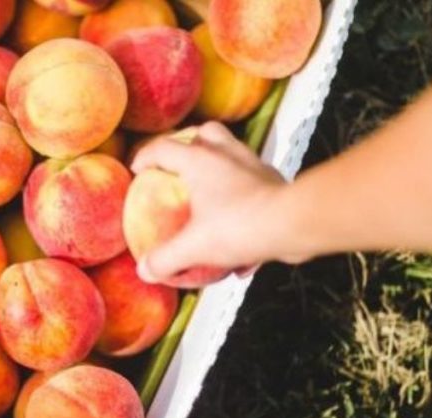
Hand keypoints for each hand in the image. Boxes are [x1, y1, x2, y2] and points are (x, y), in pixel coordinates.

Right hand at [129, 121, 294, 283]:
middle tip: (180, 168)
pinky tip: (238, 224)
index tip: (138, 171)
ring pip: (232, 151)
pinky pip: (252, 180)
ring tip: (209, 190)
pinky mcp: (273, 180)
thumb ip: (166, 258)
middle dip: (189, 145)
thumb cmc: (240, 225)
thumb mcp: (195, 246)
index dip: (146, 157)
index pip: (163, 148)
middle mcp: (226, 153)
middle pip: (203, 133)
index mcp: (199, 160)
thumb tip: (145, 270)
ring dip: (219, 165)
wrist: (293, 223)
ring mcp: (252, 164)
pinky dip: (241, 194)